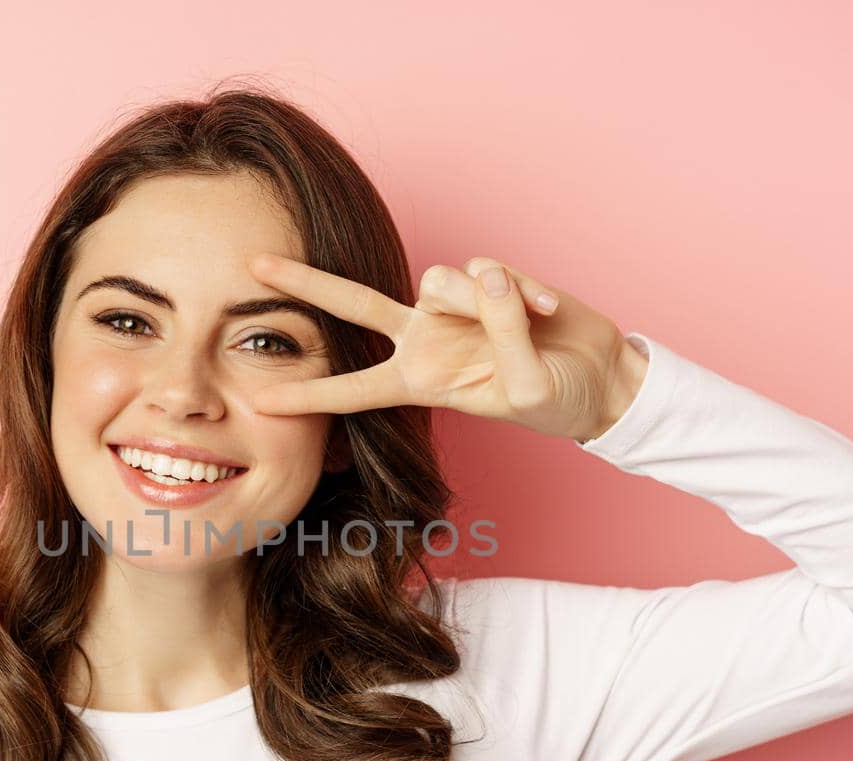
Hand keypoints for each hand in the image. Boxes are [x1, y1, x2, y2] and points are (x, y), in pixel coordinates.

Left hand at [247, 252, 643, 441]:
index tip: (260, 403)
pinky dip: (522, 292)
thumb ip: (501, 332)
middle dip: (304, 284)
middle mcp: (425, 338)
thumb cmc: (556, 399)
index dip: (309, 396)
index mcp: (419, 380)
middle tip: (254, 265)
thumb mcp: (524, 387)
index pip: (353, 389)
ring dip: (482, 302)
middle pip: (353, 305)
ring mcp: (454, 305)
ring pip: (441, 280)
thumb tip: (486, 275)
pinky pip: (491, 269)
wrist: (598, 378)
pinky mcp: (488, 278)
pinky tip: (547, 312)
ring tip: (527, 325)